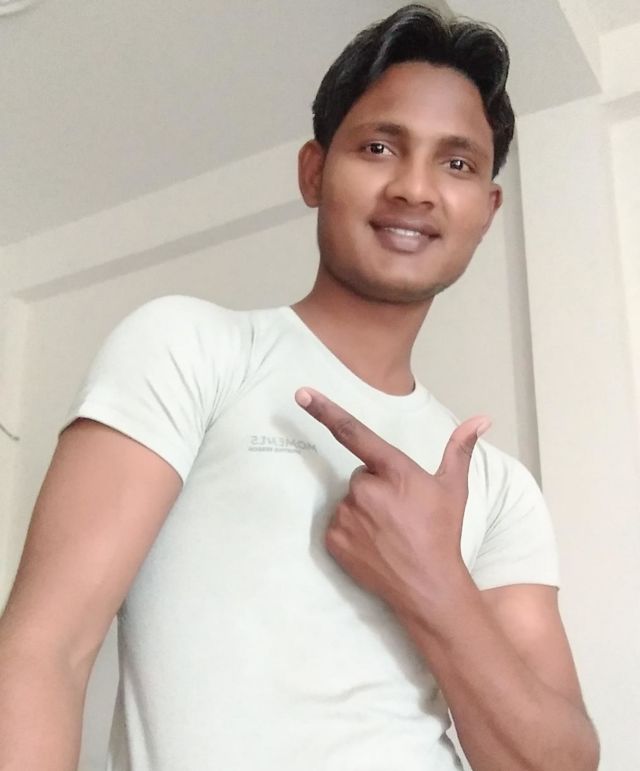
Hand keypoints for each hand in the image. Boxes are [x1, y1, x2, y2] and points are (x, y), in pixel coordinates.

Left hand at [295, 386, 490, 617]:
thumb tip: (481, 419)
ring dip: (363, 508)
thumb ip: (459, 450)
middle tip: (398, 511)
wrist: (427, 586)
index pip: (353, 432)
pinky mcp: (334, 539)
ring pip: (349, 500)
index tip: (302, 393)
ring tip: (388, 531)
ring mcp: (347, 516)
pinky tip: (373, 544)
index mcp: (394, 471)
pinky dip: (351, 529)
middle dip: (375, 486)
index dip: (325, 410)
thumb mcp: (454, 489)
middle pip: (360, 475)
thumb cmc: (442, 533)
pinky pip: (337, 522)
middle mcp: (366, 489)